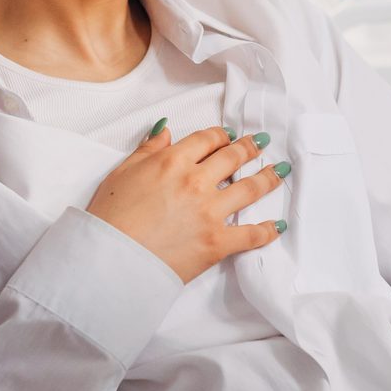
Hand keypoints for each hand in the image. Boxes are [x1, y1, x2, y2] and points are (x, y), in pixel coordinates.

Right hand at [86, 125, 287, 282]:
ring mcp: (210, 212)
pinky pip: (251, 234)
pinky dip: (268, 230)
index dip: (221, 135)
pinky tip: (278, 225)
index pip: (207, 139)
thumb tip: (165, 130)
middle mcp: (196, 182)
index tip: (229, 136)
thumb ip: (147, 149)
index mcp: (172, 162)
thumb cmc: (110, 218)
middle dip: (250, 148)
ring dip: (268, 177)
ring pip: (250, 188)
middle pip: (233, 157)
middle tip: (261, 144)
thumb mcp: (122, 173)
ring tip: (280, 171)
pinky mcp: (217, 242)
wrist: (110, 260)